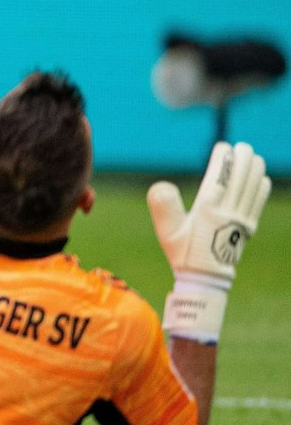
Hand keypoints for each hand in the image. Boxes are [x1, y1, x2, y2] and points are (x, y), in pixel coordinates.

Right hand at [148, 141, 269, 341]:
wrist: (206, 278)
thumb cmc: (183, 253)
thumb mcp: (166, 232)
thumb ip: (163, 207)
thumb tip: (161, 184)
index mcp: (208, 211)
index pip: (220, 179)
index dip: (223, 161)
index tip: (224, 147)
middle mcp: (228, 213)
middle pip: (240, 180)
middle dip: (243, 161)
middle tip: (242, 146)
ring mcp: (241, 220)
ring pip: (252, 190)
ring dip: (255, 171)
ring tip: (254, 156)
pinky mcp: (248, 228)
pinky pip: (258, 204)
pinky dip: (262, 188)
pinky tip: (262, 179)